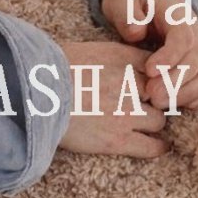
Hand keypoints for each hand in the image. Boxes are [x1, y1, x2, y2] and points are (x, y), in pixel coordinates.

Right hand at [58, 40, 169, 157]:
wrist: (34, 92)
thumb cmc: (51, 70)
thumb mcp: (87, 50)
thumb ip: (111, 56)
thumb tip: (116, 66)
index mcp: (124, 58)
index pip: (159, 67)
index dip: (157, 78)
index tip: (153, 85)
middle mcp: (131, 84)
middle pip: (163, 93)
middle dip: (158, 100)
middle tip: (150, 105)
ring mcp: (127, 113)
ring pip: (160, 120)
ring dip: (154, 122)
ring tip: (149, 126)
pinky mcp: (118, 139)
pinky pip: (151, 146)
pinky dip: (158, 147)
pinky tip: (160, 147)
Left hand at [97, 0, 197, 112]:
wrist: (138, 1)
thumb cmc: (128, 0)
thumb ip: (126, 13)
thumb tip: (136, 33)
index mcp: (178, 13)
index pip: (183, 36)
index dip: (170, 56)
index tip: (149, 71)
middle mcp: (194, 32)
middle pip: (196, 60)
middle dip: (175, 81)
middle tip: (151, 96)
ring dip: (184, 94)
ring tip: (158, 104)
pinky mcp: (196, 66)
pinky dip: (194, 99)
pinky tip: (175, 108)